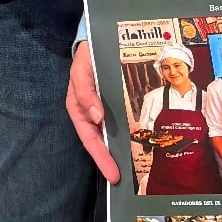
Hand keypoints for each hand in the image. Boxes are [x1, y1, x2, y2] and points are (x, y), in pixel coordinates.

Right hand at [64, 41, 122, 182]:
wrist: (96, 41)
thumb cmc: (85, 58)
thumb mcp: (80, 72)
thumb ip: (85, 92)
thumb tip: (97, 117)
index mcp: (79, 109)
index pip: (90, 139)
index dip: (101, 158)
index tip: (114, 175)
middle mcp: (92, 113)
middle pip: (101, 143)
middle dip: (112, 161)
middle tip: (126, 180)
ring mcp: (105, 110)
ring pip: (113, 135)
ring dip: (122, 151)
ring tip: (136, 168)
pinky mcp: (117, 104)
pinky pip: (123, 122)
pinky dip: (130, 134)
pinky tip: (142, 142)